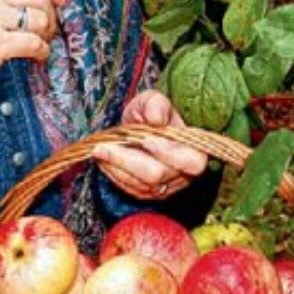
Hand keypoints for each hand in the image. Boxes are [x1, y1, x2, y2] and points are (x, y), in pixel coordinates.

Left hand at [92, 90, 207, 199]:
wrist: (140, 128)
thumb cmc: (150, 113)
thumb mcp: (152, 100)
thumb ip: (156, 104)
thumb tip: (155, 118)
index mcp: (194, 150)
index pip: (191, 162)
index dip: (169, 153)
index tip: (146, 140)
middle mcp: (183, 174)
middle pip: (157, 175)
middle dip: (128, 160)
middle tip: (104, 146)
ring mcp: (165, 186)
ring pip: (140, 185)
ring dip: (116, 166)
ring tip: (99, 149)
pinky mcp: (148, 193)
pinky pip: (130, 189)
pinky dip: (113, 174)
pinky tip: (103, 159)